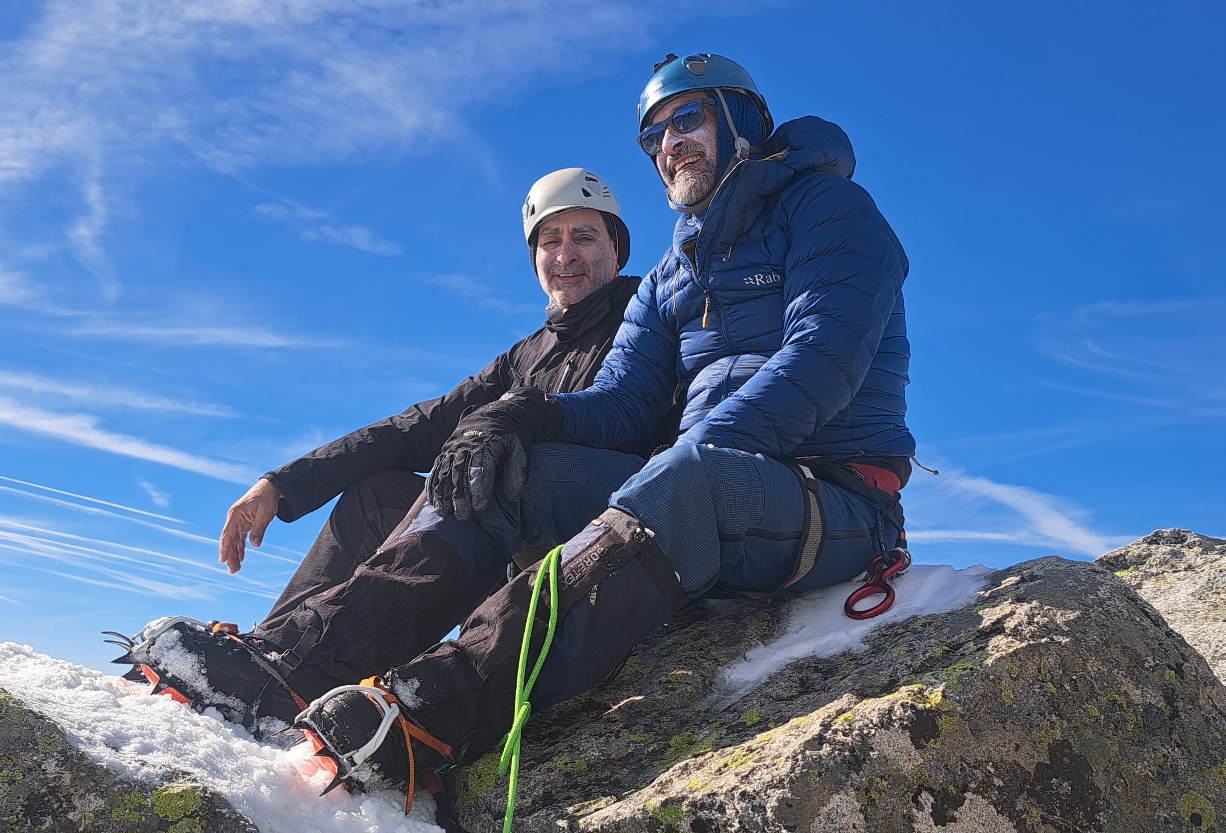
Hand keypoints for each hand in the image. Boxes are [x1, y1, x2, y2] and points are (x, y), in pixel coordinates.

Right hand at [220, 478, 280, 573]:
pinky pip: (240, 538)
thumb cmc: (266, 498)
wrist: (270, 488)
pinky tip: (241, 558)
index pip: (228, 534)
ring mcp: (239, 521)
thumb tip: (254, 545)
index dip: (225, 548)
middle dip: (230, 556)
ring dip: (234, 554)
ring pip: (234, 540)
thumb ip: (259, 530)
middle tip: (233, 570)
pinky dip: (240, 547)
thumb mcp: (265, 515)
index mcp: (236, 515)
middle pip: (229, 540)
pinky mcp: (244, 523)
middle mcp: (234, 519)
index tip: (223, 560)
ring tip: (236, 568)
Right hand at [427, 388, 562, 519]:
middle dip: (460, 495)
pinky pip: (436, 468)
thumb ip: (518, 470)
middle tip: (463, 516)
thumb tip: (513, 496)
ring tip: (445, 513)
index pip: (480, 468)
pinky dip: (433, 485)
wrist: (498, 411)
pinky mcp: (446, 450)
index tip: (481, 507)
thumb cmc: (512, 434)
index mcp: (487, 443)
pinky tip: (434, 502)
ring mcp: (453, 446)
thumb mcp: (520, 447)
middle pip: (460, 472)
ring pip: (445, 471)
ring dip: (443, 493)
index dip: (480, 489)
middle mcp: (466, 444)